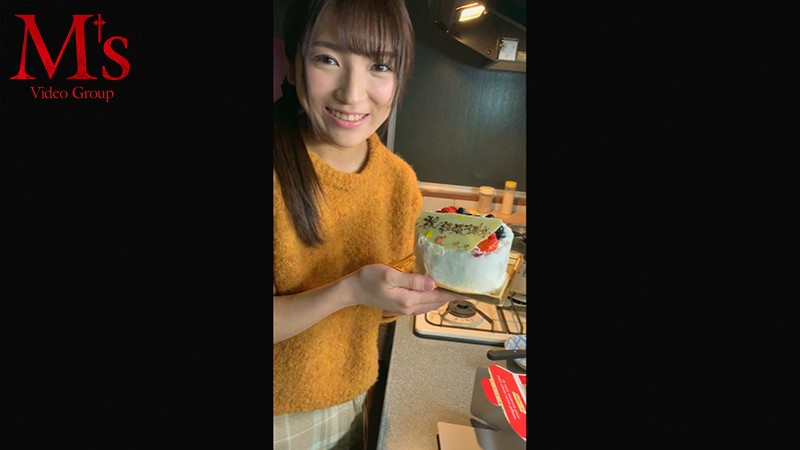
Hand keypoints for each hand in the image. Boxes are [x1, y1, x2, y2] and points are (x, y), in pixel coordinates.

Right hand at [349, 264, 463, 315]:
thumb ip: (413, 280)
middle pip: (436, 302)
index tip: (470, 293)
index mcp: (409, 300)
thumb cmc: (369, 279)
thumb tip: (433, 284)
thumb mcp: (391, 275)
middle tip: (465, 286)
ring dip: (441, 297)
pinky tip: (433, 288)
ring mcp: (405, 309)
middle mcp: (410, 308)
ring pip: (430, 304)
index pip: (438, 297)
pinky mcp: (401, 306)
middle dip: (451, 296)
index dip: (454, 294)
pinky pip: (422, 303)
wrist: (352, 290)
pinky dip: (431, 297)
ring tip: (453, 286)